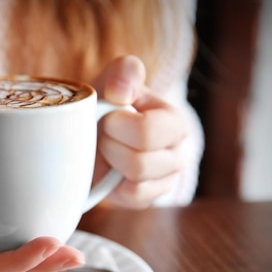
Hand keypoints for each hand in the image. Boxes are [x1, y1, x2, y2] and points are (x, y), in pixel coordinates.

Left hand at [93, 55, 187, 207]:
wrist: (93, 132)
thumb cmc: (107, 107)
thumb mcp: (113, 81)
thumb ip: (123, 72)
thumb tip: (120, 92)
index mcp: (174, 123)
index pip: (147, 132)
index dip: (116, 125)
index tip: (107, 116)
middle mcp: (178, 154)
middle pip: (140, 163)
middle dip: (111, 146)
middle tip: (104, 135)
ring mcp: (165, 180)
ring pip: (136, 184)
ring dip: (112, 164)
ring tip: (107, 150)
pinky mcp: (148, 199)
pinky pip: (131, 199)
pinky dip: (114, 186)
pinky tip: (110, 170)